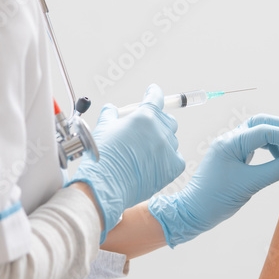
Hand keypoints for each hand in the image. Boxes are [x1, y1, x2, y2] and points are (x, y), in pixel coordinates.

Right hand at [72, 85, 185, 242]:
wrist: (105, 187)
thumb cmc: (102, 158)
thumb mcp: (103, 129)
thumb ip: (111, 115)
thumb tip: (111, 109)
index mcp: (144, 117)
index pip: (156, 98)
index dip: (154, 93)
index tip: (153, 92)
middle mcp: (159, 130)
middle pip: (167, 120)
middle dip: (158, 121)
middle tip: (147, 129)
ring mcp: (168, 149)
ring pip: (171, 139)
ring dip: (161, 141)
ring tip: (145, 151)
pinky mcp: (172, 167)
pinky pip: (176, 157)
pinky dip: (167, 158)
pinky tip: (154, 163)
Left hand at [147, 114, 278, 246]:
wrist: (193, 212)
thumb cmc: (216, 199)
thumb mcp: (250, 185)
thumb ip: (277, 169)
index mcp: (231, 142)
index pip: (267, 130)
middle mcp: (231, 138)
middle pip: (264, 122)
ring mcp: (231, 145)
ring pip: (260, 130)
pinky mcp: (233, 155)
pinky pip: (256, 142)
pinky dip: (272, 146)